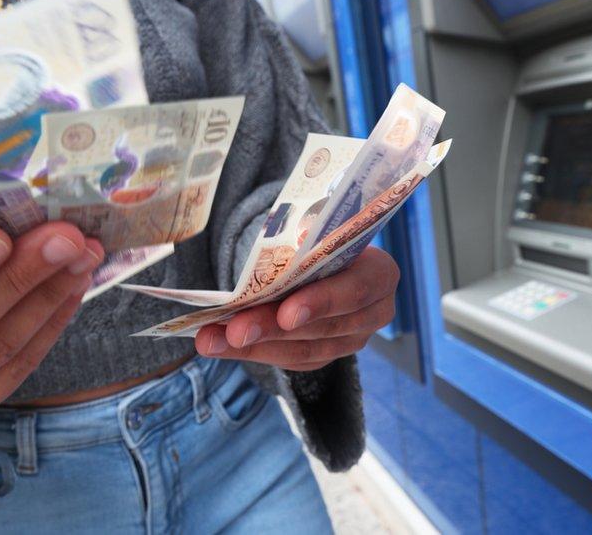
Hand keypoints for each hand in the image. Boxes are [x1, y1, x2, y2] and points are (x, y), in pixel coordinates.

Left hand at [194, 247, 398, 370]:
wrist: (326, 255)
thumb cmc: (322, 237)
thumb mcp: (319, 229)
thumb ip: (304, 243)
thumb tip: (275, 252)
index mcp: (380, 273)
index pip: (356, 291)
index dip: (321, 303)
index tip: (286, 314)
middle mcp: (373, 313)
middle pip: (322, 328)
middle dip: (272, 328)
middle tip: (233, 330)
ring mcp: (350, 341)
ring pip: (302, 351)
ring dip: (251, 346)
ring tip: (210, 340)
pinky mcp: (325, 357)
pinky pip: (288, 361)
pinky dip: (251, 352)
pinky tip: (219, 345)